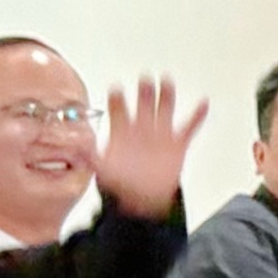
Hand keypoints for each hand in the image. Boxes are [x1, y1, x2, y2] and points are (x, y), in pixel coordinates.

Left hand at [93, 76, 203, 219]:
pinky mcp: (177, 143)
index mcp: (121, 129)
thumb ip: (89, 157)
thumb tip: (75, 148)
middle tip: (144, 79)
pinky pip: (189, 127)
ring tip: (167, 81)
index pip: (118, 107)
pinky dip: (197, 116)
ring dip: (166, 95)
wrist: (142, 197)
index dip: (117, 98)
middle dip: (144, 91)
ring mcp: (160, 133)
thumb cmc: (121, 181)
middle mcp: (141, 126)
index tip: (116, 89)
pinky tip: (203, 103)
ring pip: (165, 108)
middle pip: (143, 102)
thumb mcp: (101, 169)